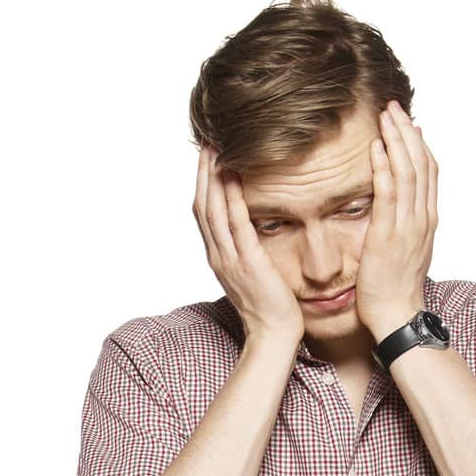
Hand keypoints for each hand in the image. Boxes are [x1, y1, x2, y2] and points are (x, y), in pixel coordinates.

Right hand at [192, 142, 303, 348]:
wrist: (273, 337)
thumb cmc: (271, 308)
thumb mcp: (254, 274)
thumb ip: (248, 250)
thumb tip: (253, 230)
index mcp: (219, 256)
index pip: (204, 212)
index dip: (202, 182)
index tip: (206, 155)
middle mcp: (218, 255)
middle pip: (202, 204)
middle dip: (202, 171)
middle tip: (206, 139)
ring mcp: (230, 259)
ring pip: (213, 209)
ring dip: (212, 176)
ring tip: (214, 146)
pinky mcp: (248, 262)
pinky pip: (236, 224)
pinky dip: (231, 197)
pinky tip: (233, 175)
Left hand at [354, 100, 438, 341]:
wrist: (397, 316)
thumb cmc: (395, 287)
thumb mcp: (407, 248)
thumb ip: (407, 221)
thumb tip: (401, 201)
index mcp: (427, 219)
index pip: (429, 171)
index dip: (418, 142)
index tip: (406, 121)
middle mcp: (422, 219)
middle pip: (420, 164)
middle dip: (406, 132)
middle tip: (393, 106)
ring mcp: (408, 227)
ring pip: (408, 173)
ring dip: (396, 141)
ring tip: (385, 116)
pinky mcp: (388, 236)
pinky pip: (388, 195)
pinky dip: (383, 168)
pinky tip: (376, 148)